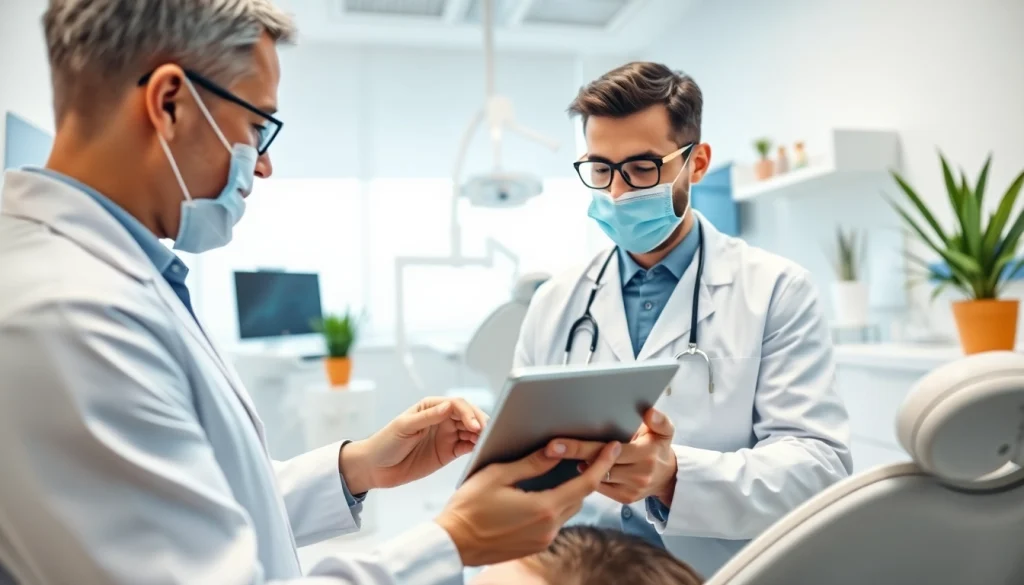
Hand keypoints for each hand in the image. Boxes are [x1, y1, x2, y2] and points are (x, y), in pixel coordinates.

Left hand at [339, 397, 487, 493]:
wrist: (375, 468)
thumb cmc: (385, 442)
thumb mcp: (404, 427)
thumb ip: (427, 417)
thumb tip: (448, 406)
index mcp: (431, 407)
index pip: (456, 405)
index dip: (468, 413)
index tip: (474, 425)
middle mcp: (442, 419)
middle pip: (468, 417)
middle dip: (480, 422)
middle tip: (489, 433)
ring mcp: (446, 436)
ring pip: (471, 432)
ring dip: (481, 435)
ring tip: (489, 442)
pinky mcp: (448, 452)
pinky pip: (467, 448)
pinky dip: (476, 448)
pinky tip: (481, 450)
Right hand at [436, 441, 621, 566]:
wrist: (452, 542)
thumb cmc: (469, 506)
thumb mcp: (499, 475)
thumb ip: (532, 463)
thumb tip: (557, 449)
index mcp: (544, 508)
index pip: (585, 484)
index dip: (602, 464)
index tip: (613, 447)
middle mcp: (548, 528)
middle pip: (579, 497)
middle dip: (586, 475)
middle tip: (589, 453)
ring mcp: (541, 540)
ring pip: (567, 509)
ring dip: (569, 490)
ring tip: (566, 470)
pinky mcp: (533, 546)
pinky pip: (554, 522)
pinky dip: (555, 504)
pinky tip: (544, 492)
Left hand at [557, 408, 676, 505]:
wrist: (668, 475)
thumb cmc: (658, 446)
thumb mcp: (664, 430)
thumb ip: (659, 420)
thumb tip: (648, 412)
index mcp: (645, 454)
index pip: (608, 450)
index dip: (581, 446)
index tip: (557, 443)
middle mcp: (638, 474)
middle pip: (598, 464)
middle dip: (573, 455)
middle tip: (550, 448)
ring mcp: (632, 489)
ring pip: (597, 477)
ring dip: (582, 467)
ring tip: (565, 454)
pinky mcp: (626, 499)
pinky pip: (601, 488)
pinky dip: (590, 478)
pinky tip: (583, 468)